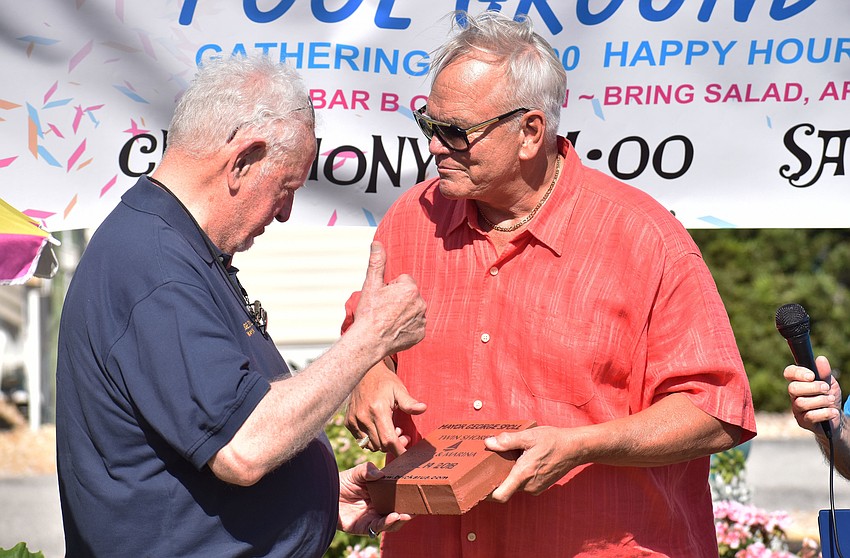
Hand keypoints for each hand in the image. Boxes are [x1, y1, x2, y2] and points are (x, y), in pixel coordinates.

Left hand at [337, 462, 411, 535]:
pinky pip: (378, 528)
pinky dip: (387, 523)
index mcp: (381, 494)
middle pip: (398, 512)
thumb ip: (367, 471)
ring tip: (407, 513)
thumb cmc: (341, 483)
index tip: (417, 493)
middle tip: (417, 507)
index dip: (408, 496)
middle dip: (409, 511)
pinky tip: (393, 516)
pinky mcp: (364, 527)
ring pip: (391, 523)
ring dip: (400, 519)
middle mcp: (379, 507)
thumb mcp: (356, 473)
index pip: (398, 497)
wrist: (324, 495)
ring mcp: (372, 518)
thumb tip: (380, 474)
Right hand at [346, 361, 425, 455]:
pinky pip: (361, 440)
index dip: (400, 451)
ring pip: (370, 446)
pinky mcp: (348, 422)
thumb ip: (410, 403)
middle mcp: (363, 417)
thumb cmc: (385, 381)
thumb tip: (423, 408)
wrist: (365, 372)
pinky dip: (372, 439)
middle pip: (380, 445)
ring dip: (382, 443)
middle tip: (402, 432)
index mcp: (378, 410)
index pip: (389, 440)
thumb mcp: (399, 389)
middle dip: (394, 445)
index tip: (408, 455)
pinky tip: (378, 427)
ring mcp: (354, 420)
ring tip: (391, 428)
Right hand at [353, 242, 425, 356]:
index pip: (403, 281)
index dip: (391, 289)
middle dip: (399, 300)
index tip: (382, 299)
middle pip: (409, 295)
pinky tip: (395, 330)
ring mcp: (422, 320)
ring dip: (404, 313)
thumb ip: (377, 262)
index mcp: (410, 288)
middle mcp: (420, 303)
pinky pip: (415, 325)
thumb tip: (377, 243)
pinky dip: (407, 327)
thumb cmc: (369, 313)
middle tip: (384, 310)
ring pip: (413, 310)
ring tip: (388, 320)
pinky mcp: (421, 333)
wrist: (368, 341)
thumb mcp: (371, 285)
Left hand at [484, 426, 576, 501]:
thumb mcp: (528, 436)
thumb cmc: (553, 440)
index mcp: (523, 474)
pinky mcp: (540, 486)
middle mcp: (529, 485)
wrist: (575, 448)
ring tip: (505, 459)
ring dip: (509, 475)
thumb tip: (488, 443)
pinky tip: (520, 461)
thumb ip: (507, 441)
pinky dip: (519, 476)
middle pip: (505, 488)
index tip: (478, 485)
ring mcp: (536, 487)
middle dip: (496, 478)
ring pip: (514, 486)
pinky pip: (524, 484)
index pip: (500, 495)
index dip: (487, 493)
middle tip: (488, 465)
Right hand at [785, 355, 841, 434]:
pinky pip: (810, 416)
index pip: (789, 373)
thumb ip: (824, 373)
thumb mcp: (830, 383)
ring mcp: (797, 409)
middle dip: (812, 387)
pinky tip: (833, 412)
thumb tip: (820, 359)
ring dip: (821, 400)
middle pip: (792, 388)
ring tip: (831, 400)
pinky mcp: (803, 422)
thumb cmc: (829, 397)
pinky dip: (825, 413)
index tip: (812, 376)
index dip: (798, 373)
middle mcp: (794, 395)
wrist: (836, 417)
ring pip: (801, 403)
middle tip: (826, 388)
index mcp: (798, 382)